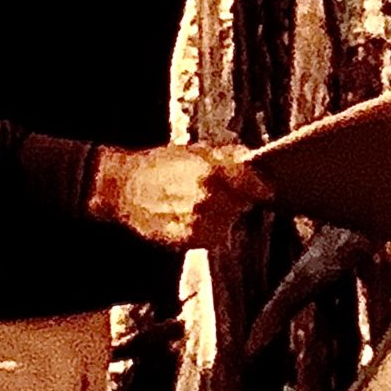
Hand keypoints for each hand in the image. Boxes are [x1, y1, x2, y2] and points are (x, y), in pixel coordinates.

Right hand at [87, 143, 271, 247]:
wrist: (123, 187)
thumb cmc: (159, 165)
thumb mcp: (195, 150)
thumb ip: (227, 156)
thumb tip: (252, 160)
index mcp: (210, 171)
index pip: (251, 183)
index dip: (262, 187)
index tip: (267, 191)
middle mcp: (205, 198)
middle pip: (241, 205)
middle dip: (237, 200)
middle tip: (224, 194)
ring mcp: (194, 221)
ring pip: (226, 224)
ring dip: (222, 217)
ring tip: (203, 206)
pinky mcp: (184, 240)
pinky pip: (209, 238)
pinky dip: (207, 230)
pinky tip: (193, 218)